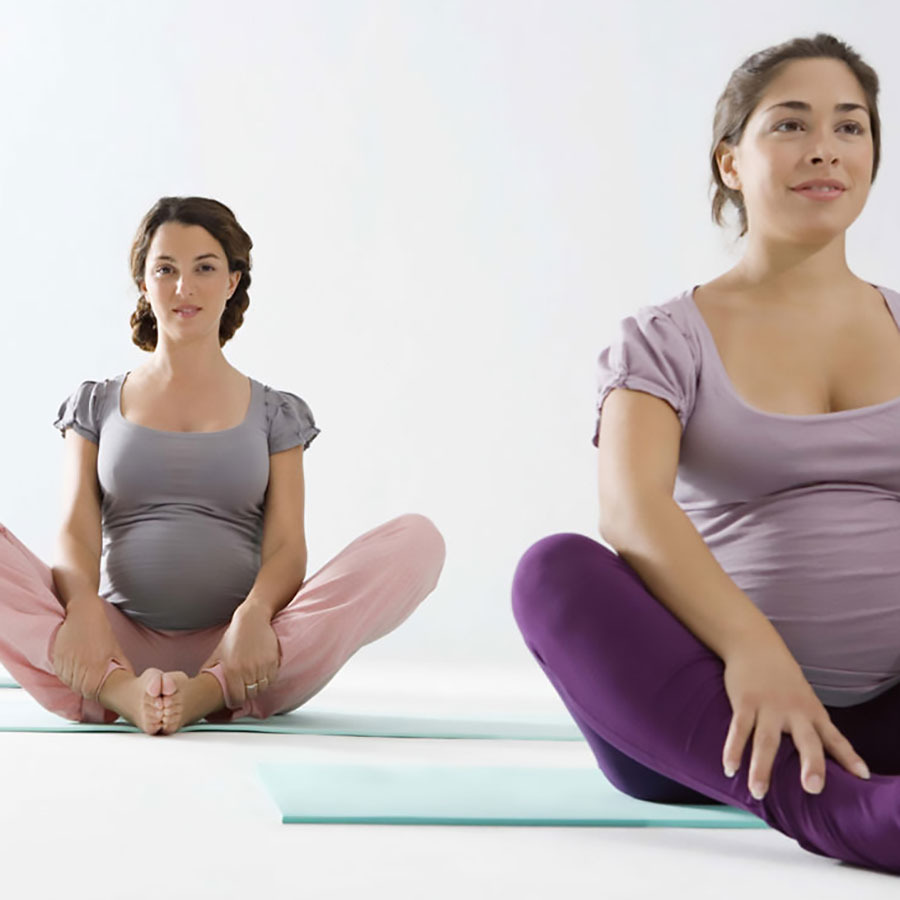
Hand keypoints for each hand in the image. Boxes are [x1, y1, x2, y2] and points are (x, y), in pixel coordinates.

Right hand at [51, 596, 133, 700]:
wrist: (83, 614)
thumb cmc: (101, 630)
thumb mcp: (116, 649)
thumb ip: (121, 666)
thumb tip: (128, 677)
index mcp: (94, 669)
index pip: (90, 693)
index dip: (95, 693)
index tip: (98, 690)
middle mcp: (78, 669)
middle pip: (79, 689)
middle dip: (86, 688)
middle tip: (93, 682)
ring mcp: (65, 664)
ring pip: (69, 682)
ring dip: (76, 681)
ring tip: (85, 674)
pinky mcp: (57, 658)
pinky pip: (60, 673)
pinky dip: (67, 674)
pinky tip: (75, 667)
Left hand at [200, 604, 280, 706]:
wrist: (252, 619)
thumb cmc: (234, 636)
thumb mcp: (218, 653)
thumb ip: (210, 670)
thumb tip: (202, 685)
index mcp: (232, 670)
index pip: (237, 698)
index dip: (236, 700)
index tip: (236, 698)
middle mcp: (247, 670)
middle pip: (251, 694)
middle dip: (248, 693)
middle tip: (245, 688)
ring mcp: (262, 665)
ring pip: (263, 687)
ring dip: (258, 686)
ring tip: (253, 679)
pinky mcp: (273, 660)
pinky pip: (272, 678)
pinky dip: (268, 678)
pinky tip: (262, 671)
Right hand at [721, 639, 870, 799]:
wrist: (755, 644)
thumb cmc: (781, 677)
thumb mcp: (803, 698)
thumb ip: (810, 725)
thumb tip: (821, 757)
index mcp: (811, 712)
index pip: (834, 737)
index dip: (848, 756)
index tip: (862, 776)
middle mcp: (793, 711)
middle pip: (805, 741)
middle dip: (811, 764)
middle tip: (813, 787)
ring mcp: (768, 707)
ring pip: (766, 741)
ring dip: (761, 768)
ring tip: (759, 792)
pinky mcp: (745, 702)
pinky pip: (739, 729)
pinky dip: (733, 749)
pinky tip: (729, 768)